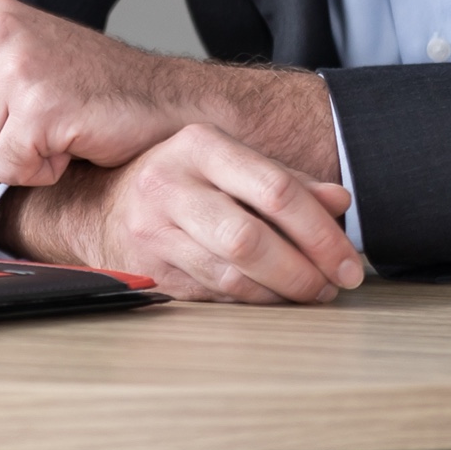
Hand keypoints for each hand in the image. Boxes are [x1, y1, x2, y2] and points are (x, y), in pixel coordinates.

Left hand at [0, 0, 336, 187]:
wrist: (172, 105)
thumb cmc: (95, 96)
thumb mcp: (12, 84)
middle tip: (9, 157)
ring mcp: (20, 63)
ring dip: (10, 165)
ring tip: (54, 141)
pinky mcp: (44, 104)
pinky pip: (9, 167)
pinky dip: (40, 174)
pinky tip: (71, 149)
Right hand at [0, 125, 364, 304]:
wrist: (102, 204)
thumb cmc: (182, 179)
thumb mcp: (230, 162)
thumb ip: (286, 179)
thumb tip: (339, 202)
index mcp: (199, 146)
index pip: (274, 189)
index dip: (320, 232)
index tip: (348, 260)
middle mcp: (170, 186)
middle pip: (249, 239)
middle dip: (302, 270)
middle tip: (334, 285)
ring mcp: (154, 232)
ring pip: (230, 276)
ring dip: (282, 293)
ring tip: (312, 293)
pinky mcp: (149, 271)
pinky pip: (213, 296)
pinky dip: (252, 303)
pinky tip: (275, 300)